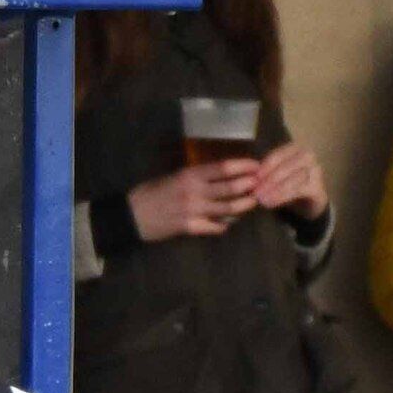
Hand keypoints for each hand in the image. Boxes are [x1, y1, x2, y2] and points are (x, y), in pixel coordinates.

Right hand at [127, 158, 259, 240]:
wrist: (132, 215)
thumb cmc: (151, 192)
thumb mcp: (173, 176)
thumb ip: (195, 176)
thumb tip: (218, 176)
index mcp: (190, 174)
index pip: (223, 168)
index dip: (242, 166)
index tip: (256, 165)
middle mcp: (195, 191)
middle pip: (229, 188)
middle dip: (248, 186)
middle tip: (260, 184)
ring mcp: (194, 211)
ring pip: (226, 208)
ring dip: (242, 206)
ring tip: (252, 203)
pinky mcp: (190, 227)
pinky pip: (214, 226)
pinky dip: (223, 224)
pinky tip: (228, 223)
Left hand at [252, 139, 327, 219]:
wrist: (308, 201)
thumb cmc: (287, 184)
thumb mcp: (274, 175)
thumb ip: (264, 173)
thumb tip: (249, 178)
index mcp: (294, 148)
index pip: (278, 155)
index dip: (265, 167)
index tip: (254, 178)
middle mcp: (307, 156)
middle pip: (286, 166)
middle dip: (269, 180)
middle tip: (256, 192)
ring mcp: (315, 170)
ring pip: (294, 178)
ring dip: (276, 190)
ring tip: (262, 199)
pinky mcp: (317, 187)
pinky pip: (299, 191)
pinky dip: (283, 197)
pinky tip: (271, 203)